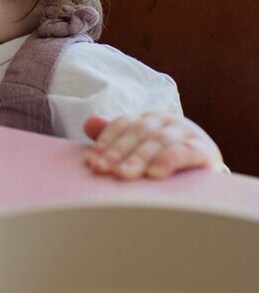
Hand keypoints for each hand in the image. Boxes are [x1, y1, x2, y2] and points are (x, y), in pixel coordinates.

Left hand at [83, 112, 224, 178]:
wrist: (204, 170)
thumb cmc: (162, 158)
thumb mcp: (137, 147)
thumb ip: (114, 136)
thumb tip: (89, 123)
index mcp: (146, 118)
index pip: (122, 125)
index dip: (105, 142)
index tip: (91, 161)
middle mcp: (165, 120)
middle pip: (138, 132)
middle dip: (117, 152)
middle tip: (102, 169)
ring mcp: (185, 132)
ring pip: (159, 141)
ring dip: (139, 158)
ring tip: (123, 174)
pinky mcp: (203, 149)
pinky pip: (185, 153)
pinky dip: (168, 161)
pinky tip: (155, 174)